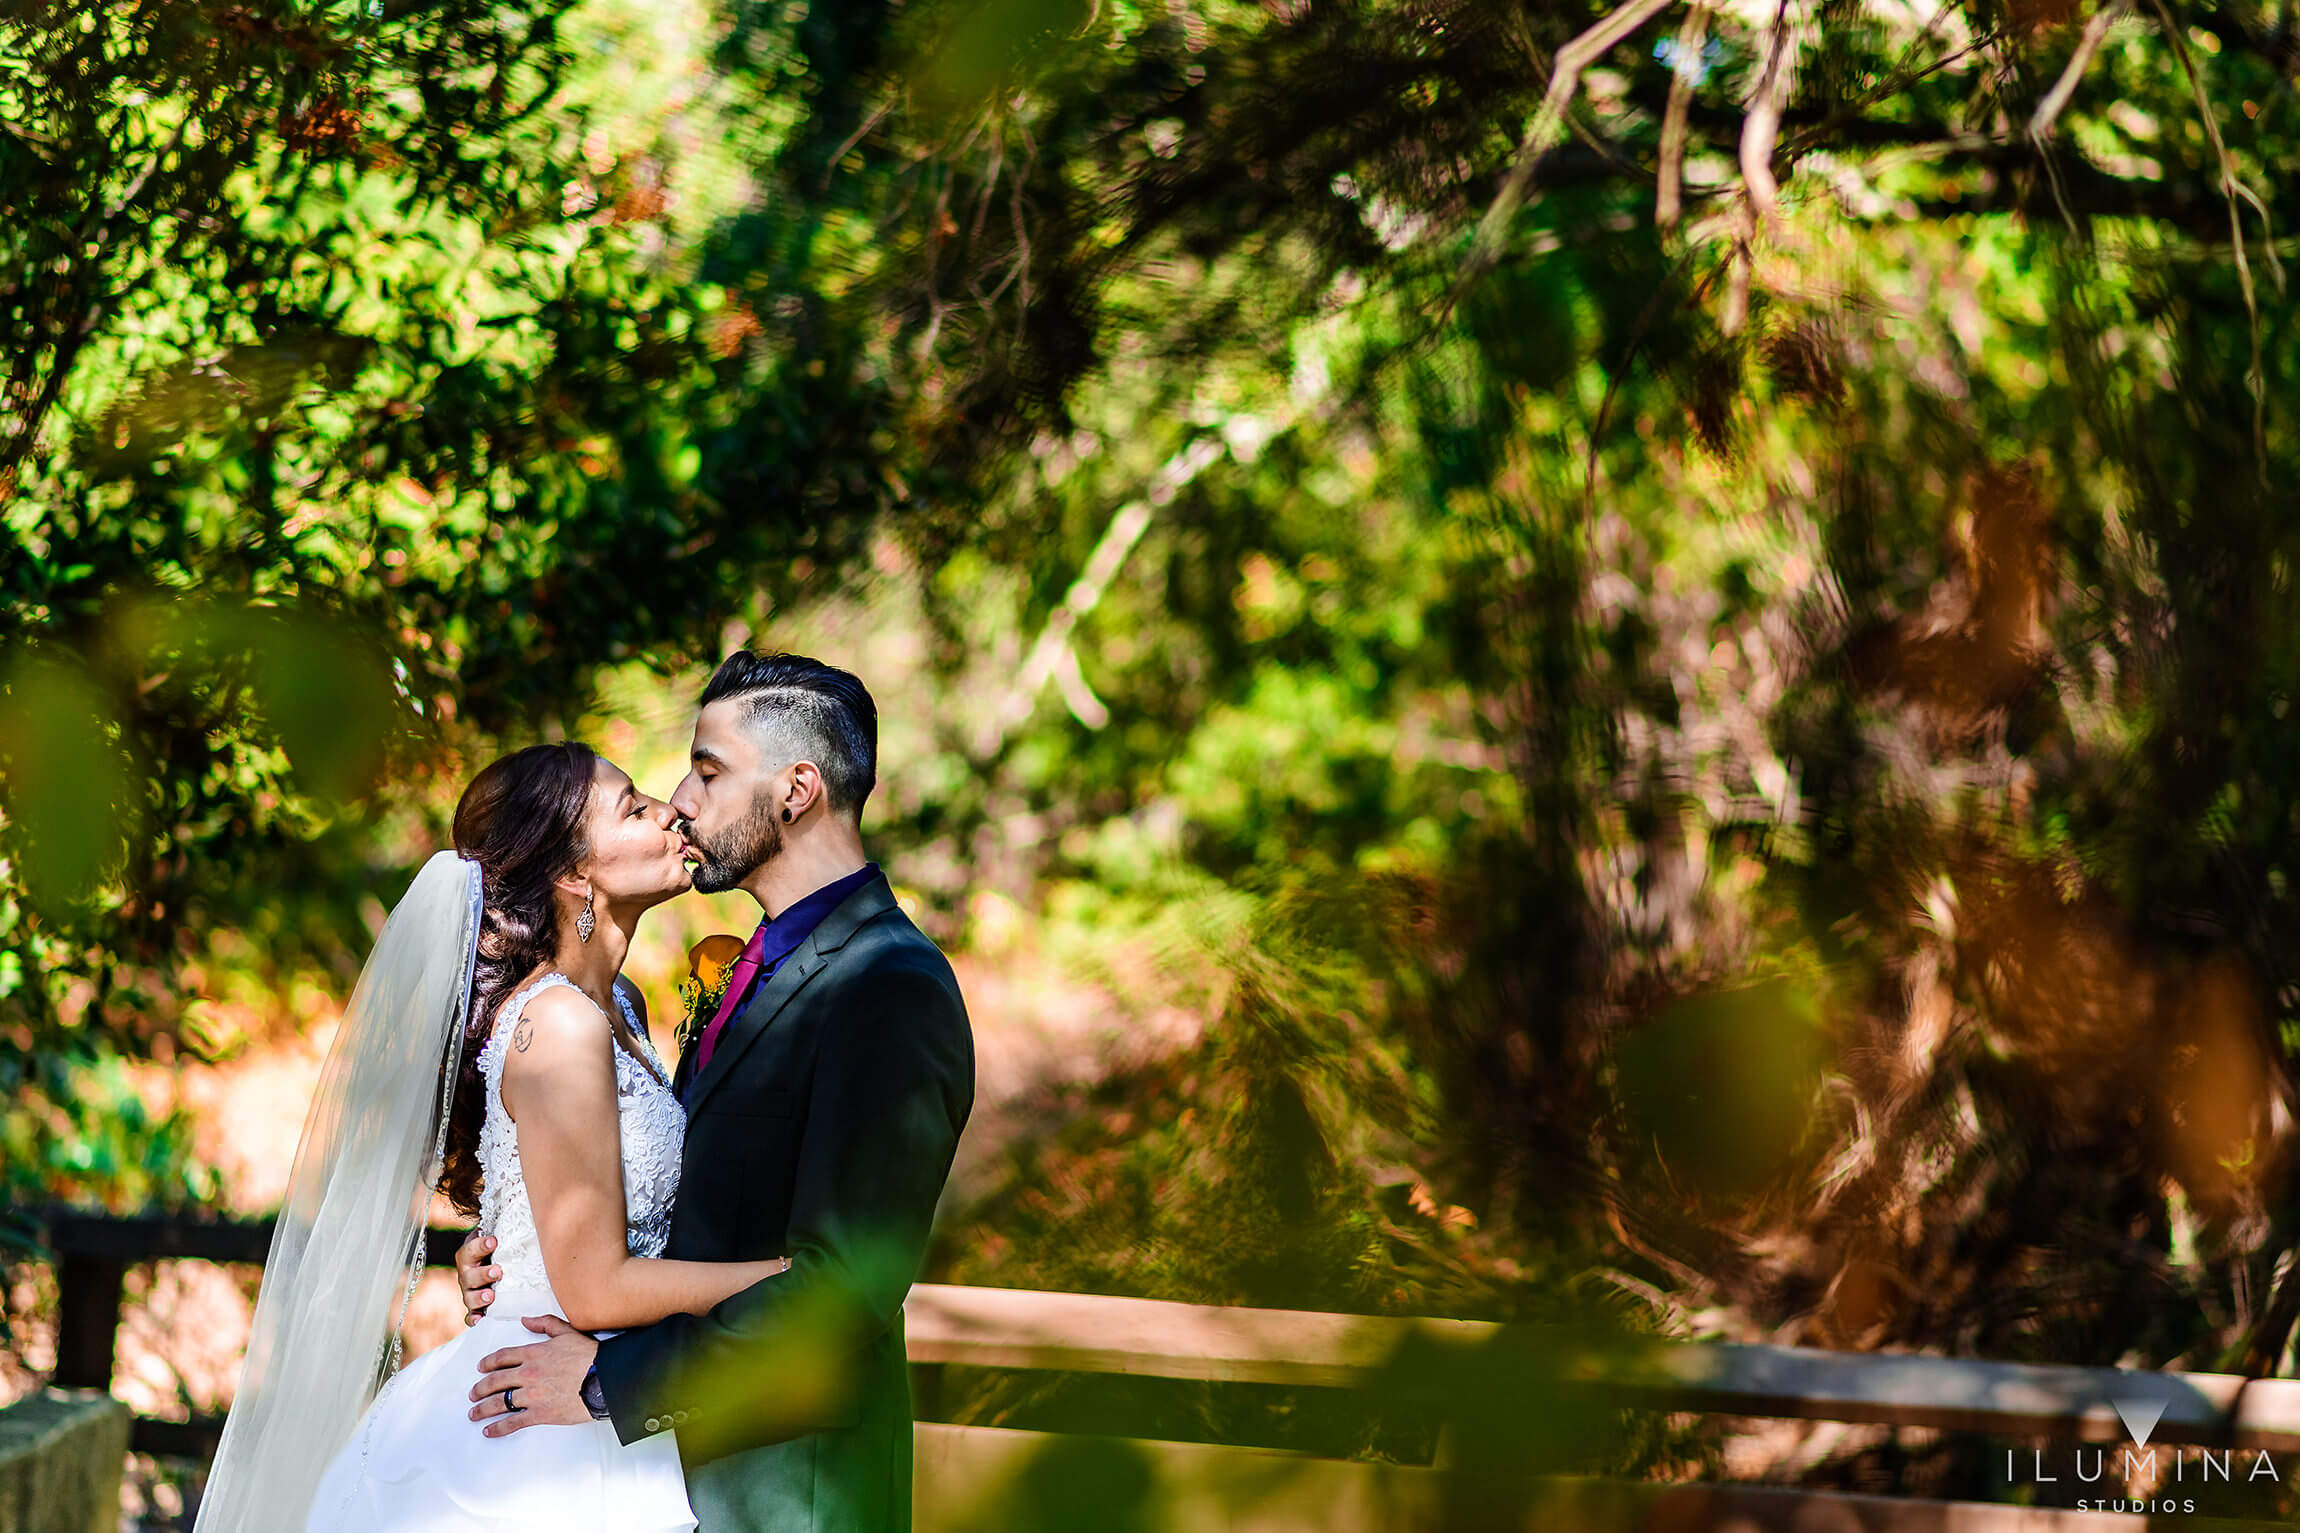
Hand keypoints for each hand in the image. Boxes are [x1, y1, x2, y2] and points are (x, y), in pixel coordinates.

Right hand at [456, 1231, 500, 1324]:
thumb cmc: (502, 1248)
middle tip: (498, 1271)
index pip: (469, 1250)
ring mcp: (470, 1292)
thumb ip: (508, 1230)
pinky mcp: (475, 1307)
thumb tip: (529, 1211)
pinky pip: (470, 1315)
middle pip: (467, 1276)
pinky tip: (479, 1319)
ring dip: (479, 1297)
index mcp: (470, 1255)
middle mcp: (467, 1274)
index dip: (480, 1246)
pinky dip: (473, 1318)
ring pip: (468, 1296)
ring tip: (491, 1296)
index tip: (494, 1241)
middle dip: (483, 1274)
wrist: (497, 1263)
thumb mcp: (501, 1236)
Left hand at [468, 1314, 598, 1435]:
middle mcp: (528, 1374)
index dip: (488, 1363)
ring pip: (499, 1403)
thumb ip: (545, 1324)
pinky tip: (489, 1431)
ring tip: (474, 1414)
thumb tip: (526, 1320)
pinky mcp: (540, 1414)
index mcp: (534, 1353)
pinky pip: (513, 1422)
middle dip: (480, 1389)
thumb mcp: (568, 1332)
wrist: (605, 1378)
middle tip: (473, 1394)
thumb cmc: (590, 1356)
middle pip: (495, 1382)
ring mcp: (532, 1395)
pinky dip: (498, 1428)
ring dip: (482, 1409)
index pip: (502, 1357)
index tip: (480, 1368)